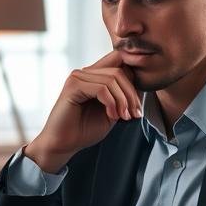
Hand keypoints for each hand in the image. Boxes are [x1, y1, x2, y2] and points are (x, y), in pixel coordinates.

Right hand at [24, 51, 141, 172]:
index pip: (119, 60)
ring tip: (124, 117)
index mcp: (94, 75)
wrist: (63, 144)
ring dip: (123, 100)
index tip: (137, 106)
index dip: (134, 79)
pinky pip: (102, 88)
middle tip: (135, 114)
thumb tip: (142, 82)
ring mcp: (78, 77)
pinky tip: (112, 116)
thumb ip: (123, 96)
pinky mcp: (73, 86)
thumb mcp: (113, 111)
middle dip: (132, 93)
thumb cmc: (85, 130)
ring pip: (113, 78)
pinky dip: (112, 103)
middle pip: (120, 70)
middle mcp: (85, 72)